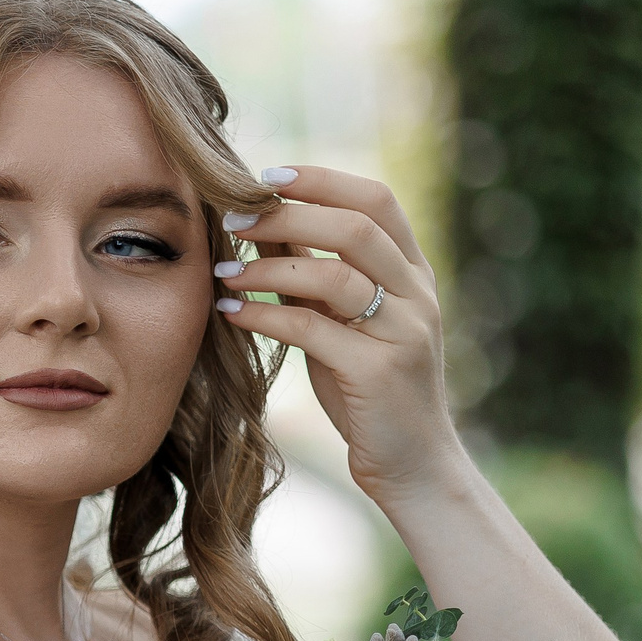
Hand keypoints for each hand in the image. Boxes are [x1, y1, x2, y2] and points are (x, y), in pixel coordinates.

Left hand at [213, 167, 467, 510]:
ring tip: (224, 271)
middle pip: (355, 227)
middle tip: (234, 220)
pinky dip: (264, 315)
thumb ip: (316, 276)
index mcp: (414, 273)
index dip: (323, 180)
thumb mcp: (345, 324)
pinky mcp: (379, 371)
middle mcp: (417, 294)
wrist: (413, 464)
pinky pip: (313, 329)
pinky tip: (230, 312)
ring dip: (269, 268)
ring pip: (334, 275)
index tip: (267, 176)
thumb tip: (266, 225)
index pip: (377, 201)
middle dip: (288, 216)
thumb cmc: (370, 391)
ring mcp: (404, 331)